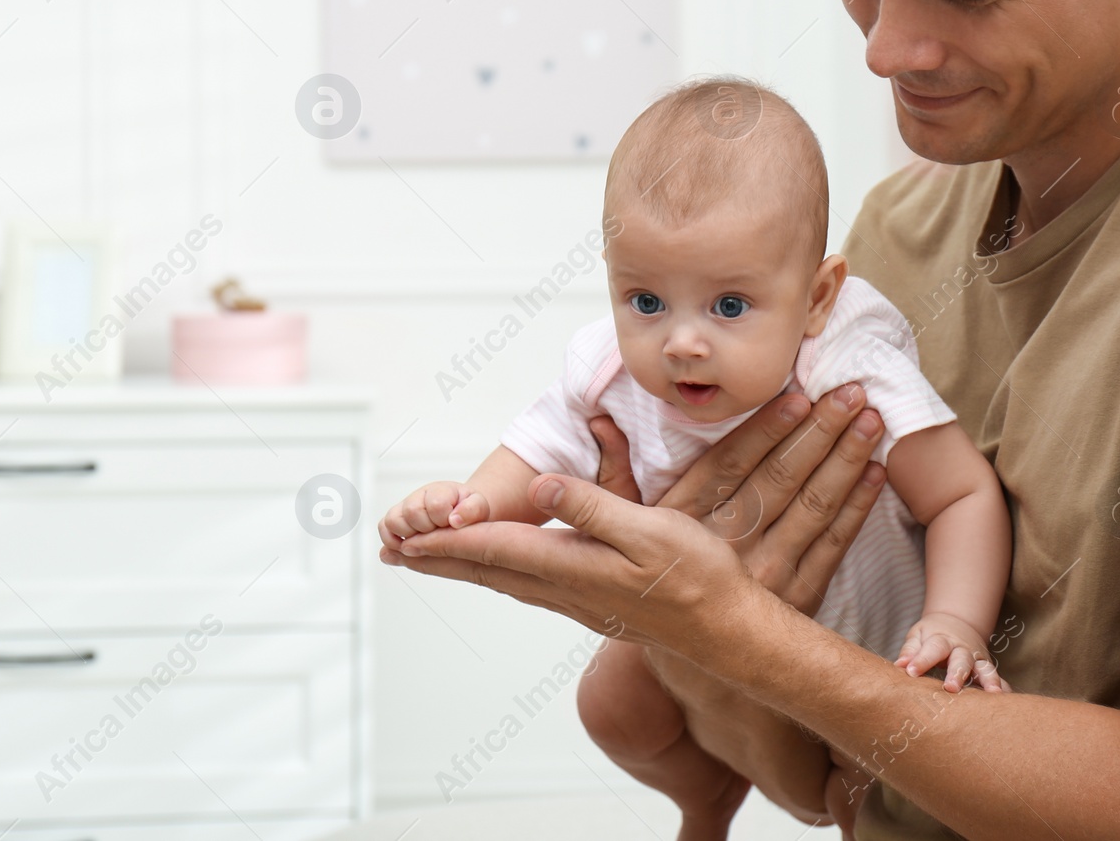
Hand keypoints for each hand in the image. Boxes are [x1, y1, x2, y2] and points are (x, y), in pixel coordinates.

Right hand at [377, 481, 489, 549]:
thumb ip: (472, 510)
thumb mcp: (478, 508)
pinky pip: (383, 529)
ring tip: (424, 541)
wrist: (458, 515)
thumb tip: (455, 520)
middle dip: (427, 529)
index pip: (435, 505)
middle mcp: (419, 497)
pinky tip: (408, 549)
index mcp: (440, 490)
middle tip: (439, 533)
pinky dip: (392, 542)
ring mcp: (404, 508)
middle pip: (412, 512)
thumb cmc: (467, 512)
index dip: (443, 521)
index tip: (452, 525)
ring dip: (409, 536)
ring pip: (393, 521)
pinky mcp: (394, 520)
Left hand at [383, 469, 758, 651]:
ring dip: (460, 568)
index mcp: (572, 566)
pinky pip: (525, 586)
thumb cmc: (697, 577)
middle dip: (436, 559)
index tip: (407, 535)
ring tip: (426, 559)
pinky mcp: (590, 604)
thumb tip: (540, 487)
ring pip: (503, 580)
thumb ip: (592, 507)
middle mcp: (564, 588)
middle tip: (391, 552)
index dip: (447, 539)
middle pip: (487, 569)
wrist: (727, 631)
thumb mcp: (651, 529)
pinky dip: (494, 574)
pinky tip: (493, 571)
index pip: (494, 549)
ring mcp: (576, 601)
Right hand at [599, 382, 887, 614]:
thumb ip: (613, 477)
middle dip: (819, 432)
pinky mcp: (800, 596)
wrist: (696, 673)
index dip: (767, 430)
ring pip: (812, 507)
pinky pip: (833, 545)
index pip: (731, 466)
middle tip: (852, 393)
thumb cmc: (660, 587)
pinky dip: (856, 509)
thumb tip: (601, 424)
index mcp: (684, 523)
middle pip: (779, 480)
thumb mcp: (624, 532)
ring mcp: (767, 574)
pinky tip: (875, 475)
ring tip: (871, 420)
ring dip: (845, 461)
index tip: (798, 396)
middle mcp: (726, 548)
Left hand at [895, 612, 1005, 692]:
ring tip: (993, 694)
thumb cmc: (931, 635)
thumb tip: (899, 666)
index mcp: (941, 639)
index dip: (921, 660)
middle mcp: (962, 649)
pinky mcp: (986, 669)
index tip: (910, 672)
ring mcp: (977, 659)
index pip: (932, 649)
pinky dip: (1004, 689)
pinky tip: (1007, 702)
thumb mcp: (918, 635)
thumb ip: (910, 650)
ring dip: (989, 681)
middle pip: (961, 660)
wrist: (956, 624)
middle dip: (957, 673)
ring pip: (985, 669)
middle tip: (950, 688)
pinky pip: (998, 679)